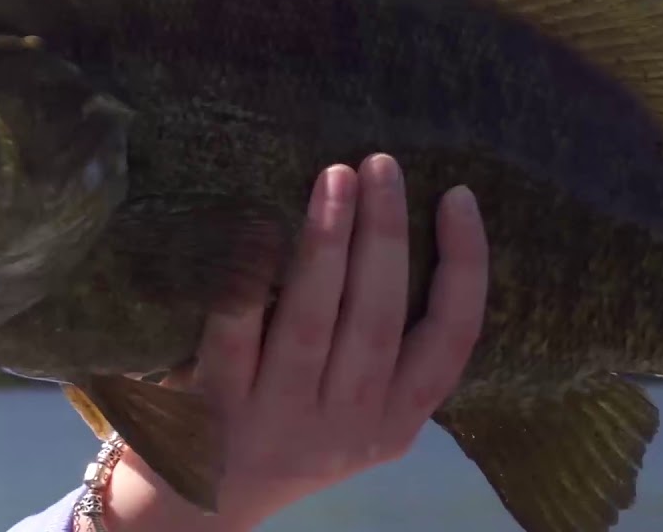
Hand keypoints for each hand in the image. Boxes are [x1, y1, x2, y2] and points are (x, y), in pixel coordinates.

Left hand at [104, 153, 488, 530]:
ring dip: (328, 245)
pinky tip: (257, 227)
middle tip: (382, 165)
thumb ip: (376, 350)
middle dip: (385, 236)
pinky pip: (235, 333)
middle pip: (379, 320)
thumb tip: (388, 227)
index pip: (451, 342)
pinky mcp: (217, 409)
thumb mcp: (350, 412)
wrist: (196, 506)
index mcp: (394, 423)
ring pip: (312, 322)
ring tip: (334, 178)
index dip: (465, 268)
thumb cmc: (282, 433)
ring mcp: (280, 420)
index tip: (458, 198)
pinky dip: (249, 279)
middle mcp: (346, 426)